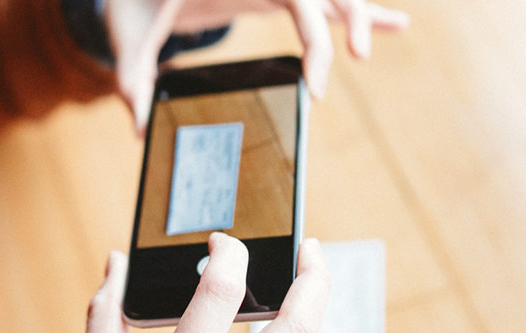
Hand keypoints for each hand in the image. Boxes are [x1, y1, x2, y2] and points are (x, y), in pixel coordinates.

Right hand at [72, 234, 331, 332]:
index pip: (222, 295)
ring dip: (317, 315)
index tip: (222, 241)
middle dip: (314, 279)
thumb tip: (117, 262)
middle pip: (297, 331)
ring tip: (306, 284)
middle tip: (310, 247)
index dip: (228, 254)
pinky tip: (286, 331)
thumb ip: (107, 315)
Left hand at [107, 0, 410, 131]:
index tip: (315, 85)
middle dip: (350, 16)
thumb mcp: (128, 35)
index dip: (313, 39)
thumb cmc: (132, 4)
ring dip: (359, 11)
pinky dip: (354, 12)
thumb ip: (132, 77)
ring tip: (396, 27)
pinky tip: (392, 24)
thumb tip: (138, 127)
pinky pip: (320, 5)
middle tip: (357, 59)